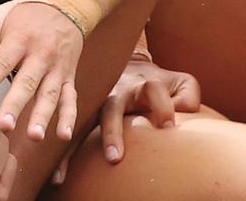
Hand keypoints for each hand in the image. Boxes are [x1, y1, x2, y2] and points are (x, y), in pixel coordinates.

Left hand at [0, 1, 83, 142]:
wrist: (64, 8)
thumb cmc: (23, 16)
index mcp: (19, 40)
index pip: (2, 62)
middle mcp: (40, 55)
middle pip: (27, 82)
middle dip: (16, 105)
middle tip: (4, 126)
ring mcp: (56, 68)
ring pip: (50, 94)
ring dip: (43, 116)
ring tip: (34, 136)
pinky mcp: (68, 78)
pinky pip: (70, 98)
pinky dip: (69, 117)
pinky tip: (63, 135)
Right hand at [50, 57, 199, 184]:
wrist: (130, 68)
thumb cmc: (161, 83)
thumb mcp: (182, 82)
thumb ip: (188, 97)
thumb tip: (177, 120)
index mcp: (142, 83)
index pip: (153, 91)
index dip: (162, 107)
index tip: (168, 126)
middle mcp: (116, 93)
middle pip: (111, 109)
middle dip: (112, 133)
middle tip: (114, 158)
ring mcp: (98, 105)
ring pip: (83, 124)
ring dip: (76, 146)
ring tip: (66, 173)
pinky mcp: (87, 116)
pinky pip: (74, 136)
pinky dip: (64, 155)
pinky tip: (57, 176)